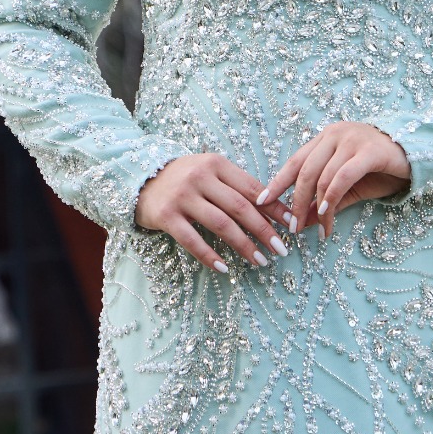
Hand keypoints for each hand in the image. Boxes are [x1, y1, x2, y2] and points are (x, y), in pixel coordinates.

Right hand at [135, 152, 294, 273]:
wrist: (140, 178)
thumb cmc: (185, 178)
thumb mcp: (210, 173)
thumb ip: (236, 186)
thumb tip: (274, 209)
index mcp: (217, 164)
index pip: (252, 188)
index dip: (274, 208)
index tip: (292, 225)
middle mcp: (200, 177)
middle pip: (240, 207)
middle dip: (264, 230)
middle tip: (281, 249)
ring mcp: (182, 196)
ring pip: (220, 224)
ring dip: (243, 245)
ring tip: (260, 261)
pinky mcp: (166, 216)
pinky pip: (192, 240)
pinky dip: (210, 256)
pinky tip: (225, 269)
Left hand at [258, 121, 410, 241]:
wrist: (416, 155)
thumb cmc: (379, 170)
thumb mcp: (348, 187)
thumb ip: (325, 202)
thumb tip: (301, 224)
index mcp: (325, 138)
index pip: (294, 161)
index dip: (276, 183)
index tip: (261, 203)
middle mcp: (334, 134)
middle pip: (304, 171)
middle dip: (296, 202)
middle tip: (292, 227)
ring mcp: (351, 139)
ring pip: (322, 177)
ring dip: (316, 207)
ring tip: (317, 227)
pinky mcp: (368, 151)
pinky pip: (342, 177)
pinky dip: (331, 198)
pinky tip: (327, 215)